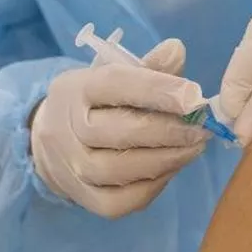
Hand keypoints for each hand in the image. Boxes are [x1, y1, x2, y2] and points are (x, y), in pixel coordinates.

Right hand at [31, 39, 209, 218]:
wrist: (49, 141)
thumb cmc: (94, 103)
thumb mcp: (112, 75)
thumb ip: (149, 66)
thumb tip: (177, 50)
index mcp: (78, 88)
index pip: (117, 85)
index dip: (159, 90)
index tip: (195, 97)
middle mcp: (69, 128)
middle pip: (122, 132)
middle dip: (170, 131)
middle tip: (203, 129)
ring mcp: (72, 167)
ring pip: (120, 170)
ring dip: (165, 160)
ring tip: (194, 148)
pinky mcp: (82, 198)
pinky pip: (119, 201)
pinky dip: (150, 188)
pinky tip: (171, 170)